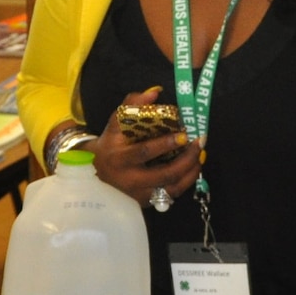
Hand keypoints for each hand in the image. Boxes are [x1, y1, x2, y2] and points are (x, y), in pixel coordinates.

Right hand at [92, 86, 201, 204]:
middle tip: (199, 145)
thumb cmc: (110, 142)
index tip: (184, 135)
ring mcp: (138, 194)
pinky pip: (171, 195)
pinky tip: (193, 169)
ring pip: (171, 188)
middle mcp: (129, 179)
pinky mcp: (145, 202)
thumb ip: (134, 104)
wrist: (95, 169)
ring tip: (201, 157)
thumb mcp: (116, 121)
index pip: (145, 152)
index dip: (166, 144)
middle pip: (164, 174)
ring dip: (190, 173)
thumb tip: (155, 92)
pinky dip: (185, 182)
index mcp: (120, 157)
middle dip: (186, 160)